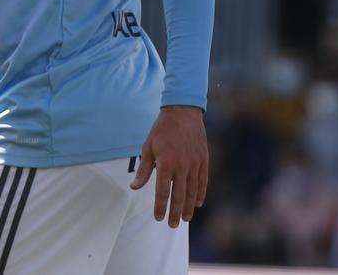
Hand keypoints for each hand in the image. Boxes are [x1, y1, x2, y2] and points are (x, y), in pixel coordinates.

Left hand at [130, 105, 207, 227]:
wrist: (182, 113)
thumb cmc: (161, 130)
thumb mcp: (147, 148)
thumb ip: (144, 170)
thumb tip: (134, 188)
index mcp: (166, 163)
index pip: (163, 191)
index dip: (160, 206)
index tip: (158, 217)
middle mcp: (182, 166)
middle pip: (179, 195)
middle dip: (175, 212)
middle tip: (172, 225)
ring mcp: (195, 164)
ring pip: (192, 191)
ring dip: (188, 206)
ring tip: (185, 219)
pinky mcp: (203, 160)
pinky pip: (203, 181)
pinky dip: (200, 193)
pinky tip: (196, 203)